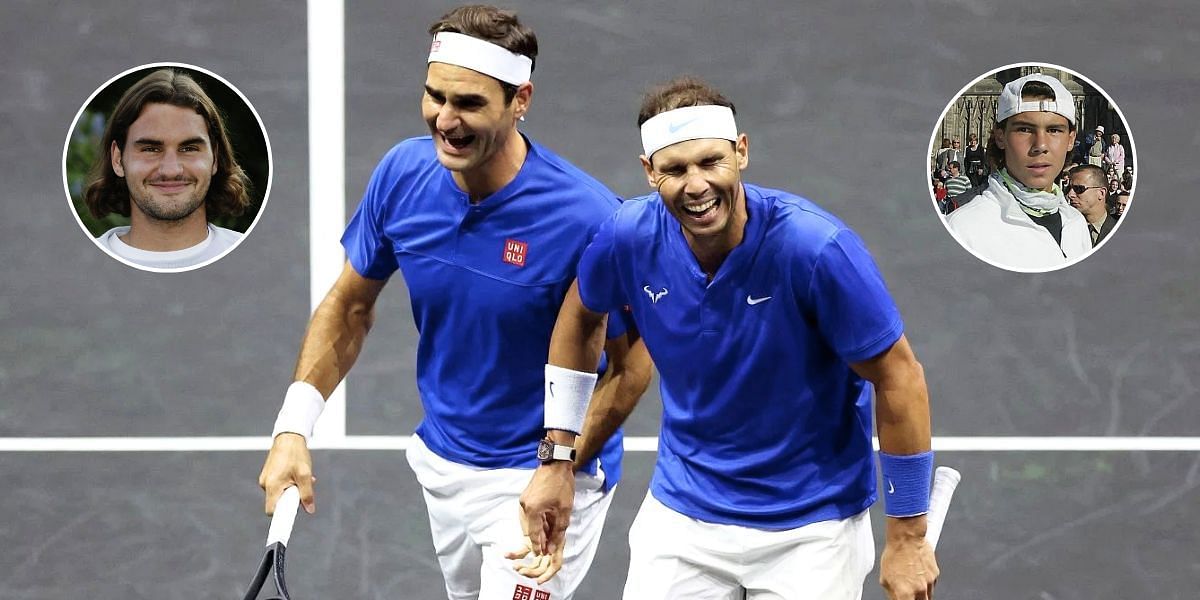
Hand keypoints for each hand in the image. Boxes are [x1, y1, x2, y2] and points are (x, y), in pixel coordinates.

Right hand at [257, 432, 316, 514]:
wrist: (288, 436)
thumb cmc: (296, 454)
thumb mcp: (305, 475)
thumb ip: (307, 494)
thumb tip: (309, 509)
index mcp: (272, 485)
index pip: (272, 511)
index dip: (280, 517)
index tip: (287, 523)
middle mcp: (265, 484)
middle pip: (278, 502)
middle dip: (291, 499)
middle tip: (302, 488)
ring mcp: (266, 479)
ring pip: (280, 493)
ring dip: (292, 489)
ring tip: (302, 477)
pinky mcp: (269, 475)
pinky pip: (279, 486)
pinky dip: (289, 483)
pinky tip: (298, 474)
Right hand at [508, 462, 574, 582]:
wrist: (556, 462)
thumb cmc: (562, 484)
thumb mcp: (564, 510)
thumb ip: (558, 530)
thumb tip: (552, 546)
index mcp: (532, 511)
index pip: (533, 535)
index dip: (538, 546)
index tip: (543, 554)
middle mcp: (524, 507)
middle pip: (528, 530)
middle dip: (538, 540)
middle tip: (547, 547)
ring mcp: (523, 501)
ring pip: (528, 523)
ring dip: (537, 531)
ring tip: (548, 537)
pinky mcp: (526, 497)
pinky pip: (529, 515)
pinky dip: (536, 522)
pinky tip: (545, 524)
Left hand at [879, 516, 938, 599]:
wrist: (907, 537)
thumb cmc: (895, 553)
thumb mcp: (885, 577)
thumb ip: (892, 592)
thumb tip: (895, 597)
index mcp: (904, 593)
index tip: (901, 598)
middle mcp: (919, 590)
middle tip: (908, 593)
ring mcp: (929, 583)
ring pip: (927, 596)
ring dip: (921, 594)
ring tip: (912, 583)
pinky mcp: (935, 575)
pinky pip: (931, 584)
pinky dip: (925, 583)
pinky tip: (917, 574)